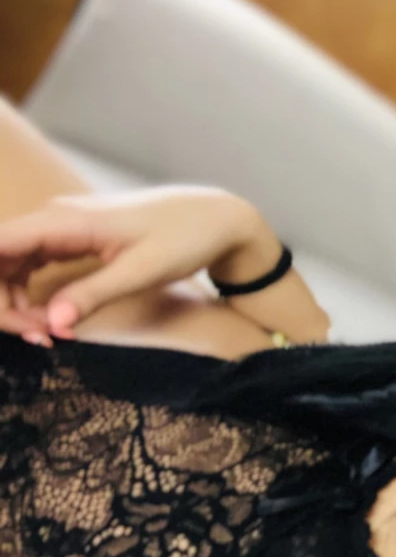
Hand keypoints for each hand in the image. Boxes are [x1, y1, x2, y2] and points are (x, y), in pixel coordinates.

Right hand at [0, 186, 267, 344]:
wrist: (215, 218)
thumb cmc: (184, 238)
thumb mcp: (142, 271)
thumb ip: (93, 294)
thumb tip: (52, 324)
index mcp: (63, 220)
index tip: (17, 324)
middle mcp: (54, 218)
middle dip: (4, 302)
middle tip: (39, 339)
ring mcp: (62, 227)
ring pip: (11, 263)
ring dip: (15, 300)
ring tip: (47, 335)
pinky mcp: (73, 238)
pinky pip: (32, 264)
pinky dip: (31, 292)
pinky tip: (51, 319)